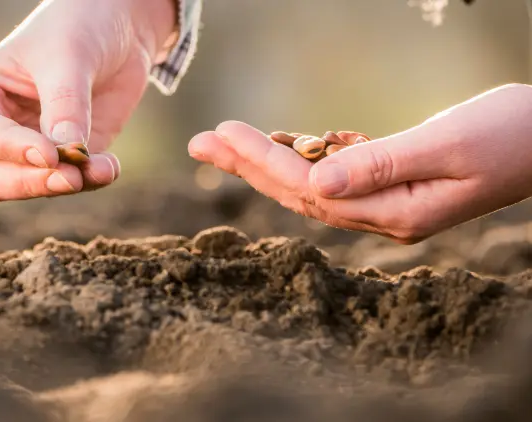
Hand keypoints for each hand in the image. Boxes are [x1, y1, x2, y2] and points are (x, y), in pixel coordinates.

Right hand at [0, 0, 176, 200]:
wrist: (117, 28)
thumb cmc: (77, 29)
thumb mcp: (68, 57)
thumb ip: (65, 105)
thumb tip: (68, 152)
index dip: (12, 150)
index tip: (50, 154)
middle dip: (30, 183)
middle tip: (70, 178)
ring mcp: (29, 148)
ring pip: (31, 188)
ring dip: (66, 184)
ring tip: (101, 168)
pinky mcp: (66, 159)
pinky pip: (73, 183)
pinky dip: (92, 180)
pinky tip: (109, 166)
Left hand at [188, 83, 531, 243]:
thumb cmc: (510, 136)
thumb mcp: (445, 146)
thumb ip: (379, 164)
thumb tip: (314, 185)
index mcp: (393, 212)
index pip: (309, 188)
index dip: (262, 160)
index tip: (223, 134)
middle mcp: (383, 215)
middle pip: (298, 192)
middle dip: (246, 165)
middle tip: (200, 142)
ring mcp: (388, 203)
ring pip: (311, 183)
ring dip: (267, 160)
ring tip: (225, 141)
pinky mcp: (394, 184)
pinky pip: (337, 174)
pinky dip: (306, 156)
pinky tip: (286, 142)